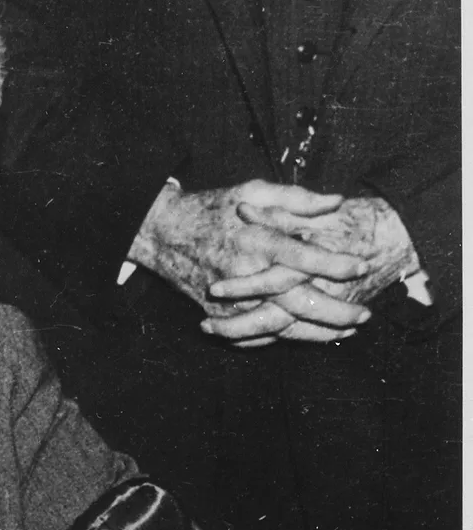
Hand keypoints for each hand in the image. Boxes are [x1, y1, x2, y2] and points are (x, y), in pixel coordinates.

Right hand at [130, 181, 369, 317]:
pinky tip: (309, 337)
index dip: (335, 263)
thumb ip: (297, 198)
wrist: (165, 234)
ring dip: (316, 333)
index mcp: (256, 240)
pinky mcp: (221, 315)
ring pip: (281, 326)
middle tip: (365, 314)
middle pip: (297, 301)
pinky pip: (255, 336)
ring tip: (345, 332)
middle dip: (335, 311)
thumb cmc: (214, 208)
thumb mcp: (254, 191)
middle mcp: (245, 274)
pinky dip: (284, 339)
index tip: (362, 266)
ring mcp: (231, 301)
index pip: (303, 257)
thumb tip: (337, 202)